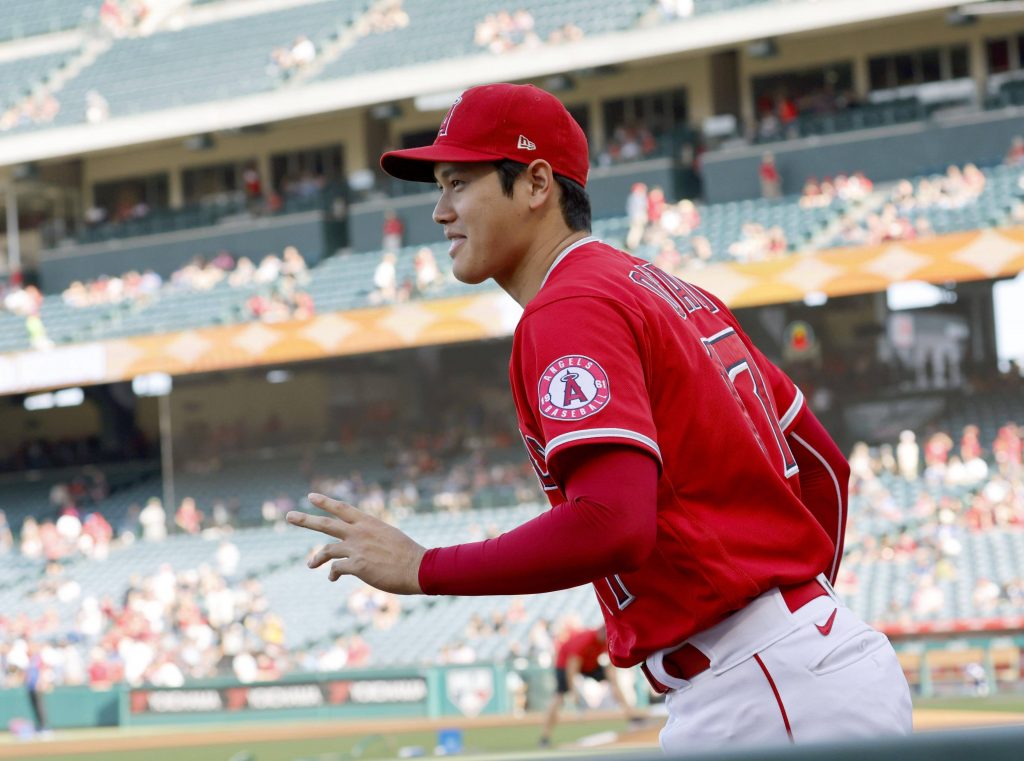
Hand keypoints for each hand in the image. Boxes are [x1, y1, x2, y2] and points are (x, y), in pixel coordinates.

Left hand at [287, 493, 426, 594]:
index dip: (325, 502)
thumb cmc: (408, 553)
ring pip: (326, 549)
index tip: (311, 496)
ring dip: (316, 558)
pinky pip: (337, 569)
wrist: (419, 567)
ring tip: (310, 564)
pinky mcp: (358, 566)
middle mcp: (359, 532)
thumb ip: (370, 536)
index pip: (342, 508)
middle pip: (325, 523)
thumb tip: (359, 543)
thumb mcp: (389, 535)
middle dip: (305, 519)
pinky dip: (333, 573)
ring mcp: (357, 549)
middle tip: (288, 516)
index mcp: (368, 522)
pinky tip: (333, 578)